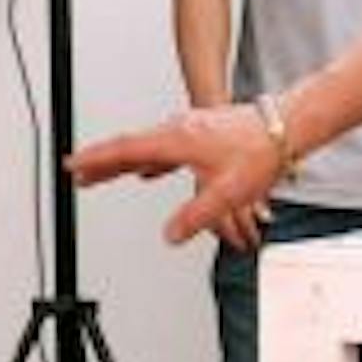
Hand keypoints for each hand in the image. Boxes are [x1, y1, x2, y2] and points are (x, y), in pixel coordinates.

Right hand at [68, 104, 283, 244]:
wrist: (286, 126)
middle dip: (101, 163)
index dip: (97, 159)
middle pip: (129, 147)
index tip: (75, 165)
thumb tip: (171, 235)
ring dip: (122, 162)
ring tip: (103, 175)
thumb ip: (195, 216)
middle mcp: (179, 129)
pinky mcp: (201, 134)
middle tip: (78, 175)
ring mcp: (189, 130)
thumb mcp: (228, 191)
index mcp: (177, 139)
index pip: (125, 149)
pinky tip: (147, 172)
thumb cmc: (261, 150)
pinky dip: (147, 160)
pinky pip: (163, 148)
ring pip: (145, 147)